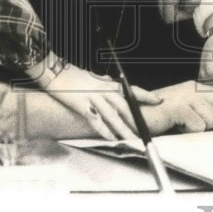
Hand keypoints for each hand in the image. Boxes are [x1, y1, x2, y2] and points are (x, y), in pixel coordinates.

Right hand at [28, 55, 160, 140]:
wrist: (54, 71)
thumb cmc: (72, 74)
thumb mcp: (91, 76)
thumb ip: (103, 82)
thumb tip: (111, 83)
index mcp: (107, 83)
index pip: (130, 89)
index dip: (145, 95)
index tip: (158, 100)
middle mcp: (103, 90)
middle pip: (125, 106)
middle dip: (136, 119)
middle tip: (147, 130)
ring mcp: (93, 97)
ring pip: (113, 116)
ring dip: (123, 129)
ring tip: (132, 140)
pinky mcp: (81, 105)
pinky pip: (95, 121)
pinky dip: (104, 131)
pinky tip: (111, 139)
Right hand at [143, 82, 212, 134]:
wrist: (135, 118)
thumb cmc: (164, 120)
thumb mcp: (191, 114)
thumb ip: (211, 114)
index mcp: (197, 88)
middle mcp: (193, 88)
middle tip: (198, 123)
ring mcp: (185, 96)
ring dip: (201, 127)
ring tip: (183, 124)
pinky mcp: (178, 107)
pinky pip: (199, 125)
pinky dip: (189, 131)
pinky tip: (177, 125)